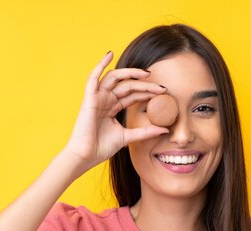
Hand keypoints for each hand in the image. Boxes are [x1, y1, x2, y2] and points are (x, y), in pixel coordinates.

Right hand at [63, 51, 168, 169]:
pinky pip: (93, 77)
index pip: (133, 95)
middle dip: (145, 85)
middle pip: (128, 86)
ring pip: (115, 78)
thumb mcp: (127, 137)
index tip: (164, 93)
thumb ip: (145, 132)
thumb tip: (164, 129)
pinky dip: (100, 64)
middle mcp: (105, 100)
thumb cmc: (101, 148)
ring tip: (146, 73)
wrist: (85, 156)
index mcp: (112, 107)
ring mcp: (97, 98)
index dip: (147, 92)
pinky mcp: (89, 98)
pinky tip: (109, 54)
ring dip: (130, 73)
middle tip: (161, 87)